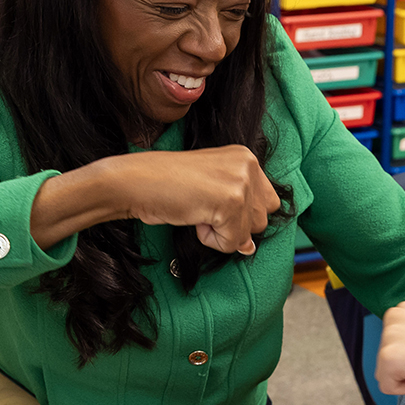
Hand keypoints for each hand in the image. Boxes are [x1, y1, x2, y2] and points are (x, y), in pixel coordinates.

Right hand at [31, 147, 281, 255]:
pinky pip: (233, 244)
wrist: (136, 182)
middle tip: (203, 207)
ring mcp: (241, 182)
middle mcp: (248, 165)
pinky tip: (193, 216)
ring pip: (249, 234)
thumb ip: (238, 212)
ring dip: (221, 233)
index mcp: (246, 157)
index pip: (268, 203)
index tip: (212, 203)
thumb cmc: (167, 185)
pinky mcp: (230, 202)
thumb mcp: (212, 190)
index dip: (242, 214)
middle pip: (263, 220)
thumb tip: (250, 248)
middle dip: (234, 224)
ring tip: (197, 210)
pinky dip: (210, 240)